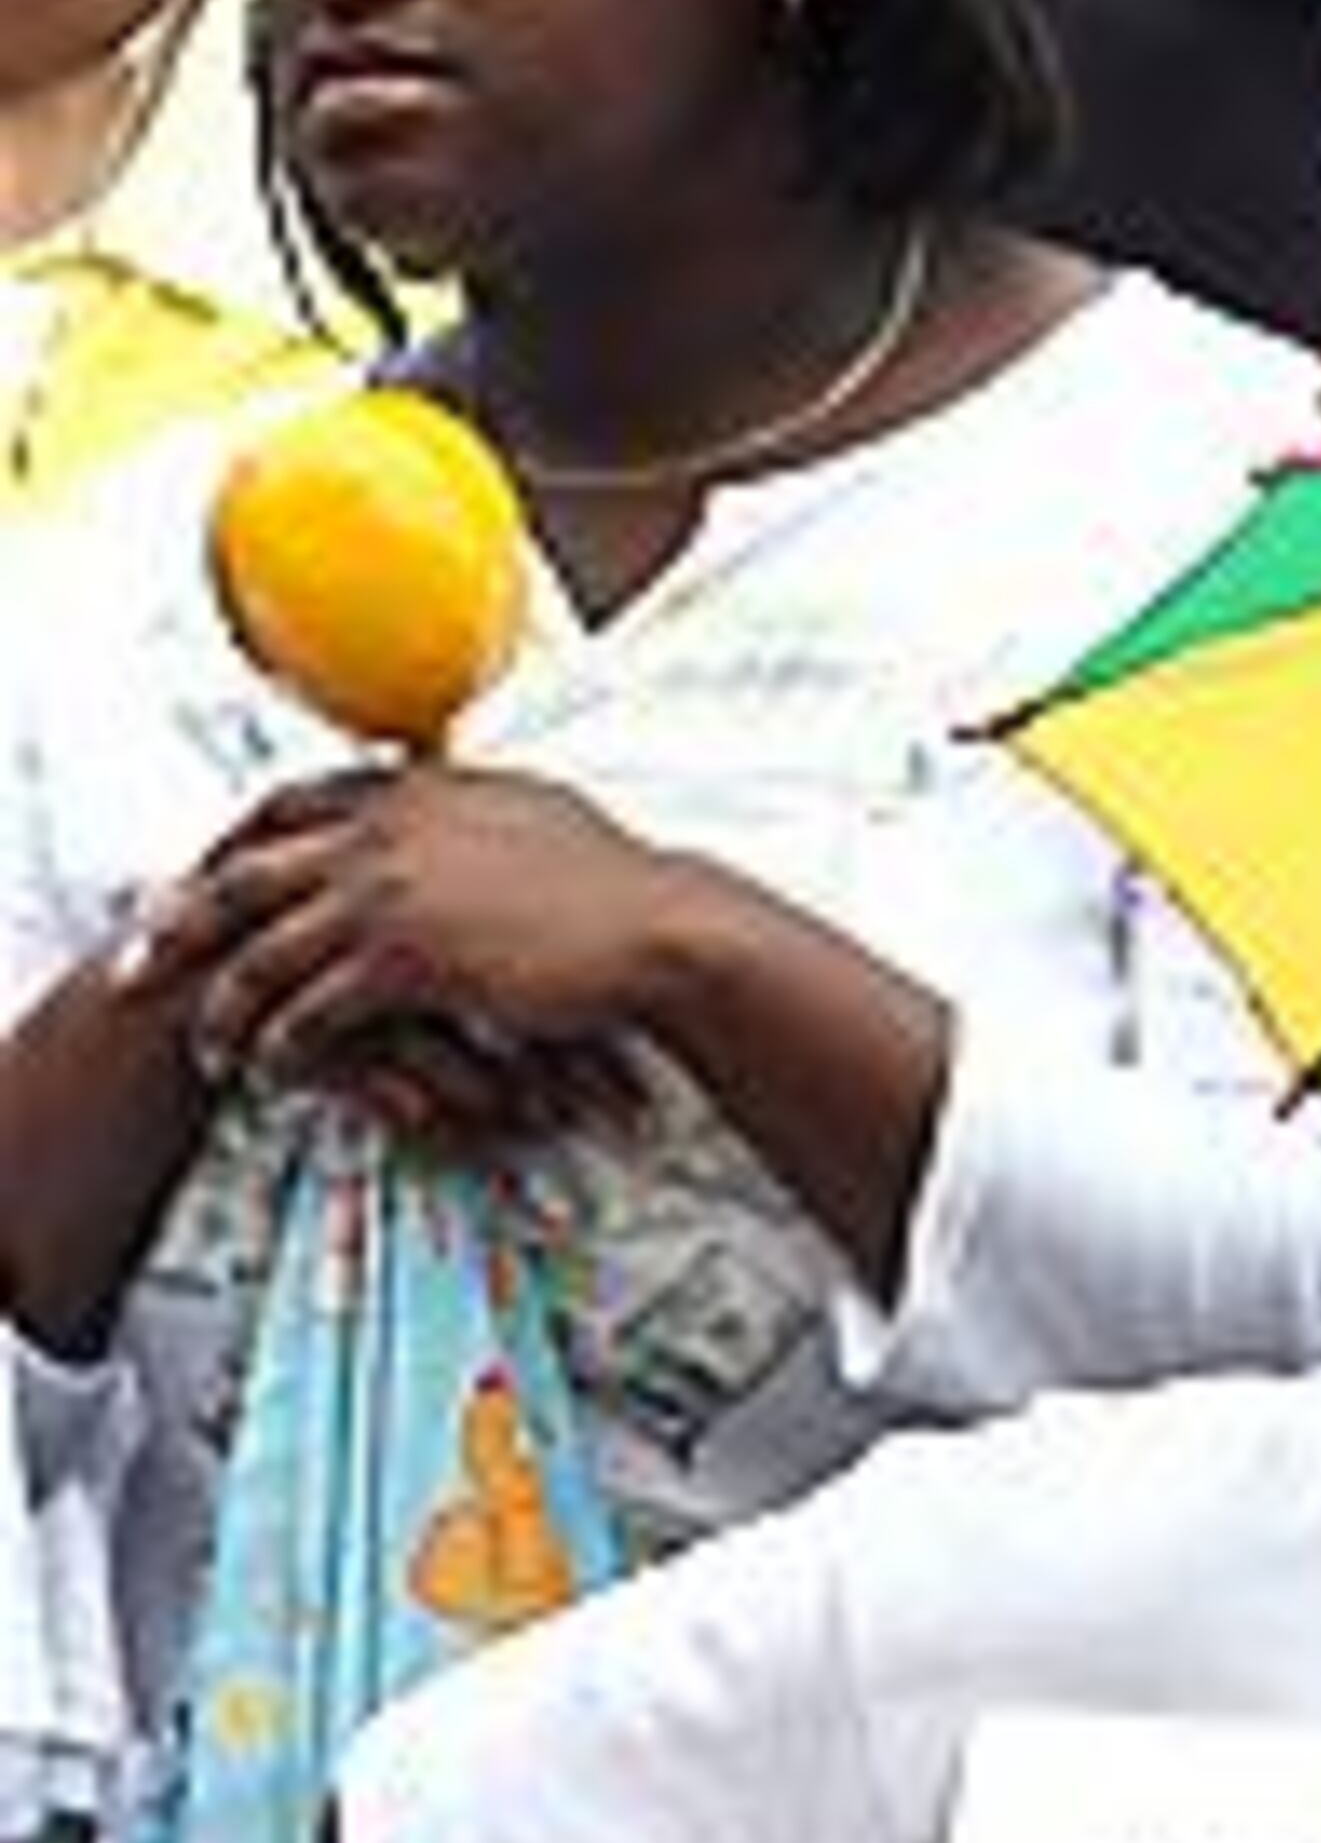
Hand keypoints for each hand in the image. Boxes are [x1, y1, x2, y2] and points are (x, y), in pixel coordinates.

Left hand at [142, 769, 693, 1100]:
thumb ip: (465, 800)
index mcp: (414, 788)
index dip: (232, 842)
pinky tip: (277, 1067)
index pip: (288, 803)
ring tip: (210, 1041)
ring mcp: (392, 891)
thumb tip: (442, 776)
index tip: (205, 877)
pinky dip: (285, 1041)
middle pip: (247, 869)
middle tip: (141, 958)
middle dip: (181, 918)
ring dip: (225, 1001)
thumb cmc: (609, 882)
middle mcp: (388, 830)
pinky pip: (313, 1007)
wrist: (657, 926)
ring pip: (265, 949)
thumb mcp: (527, 810)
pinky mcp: (406, 957)